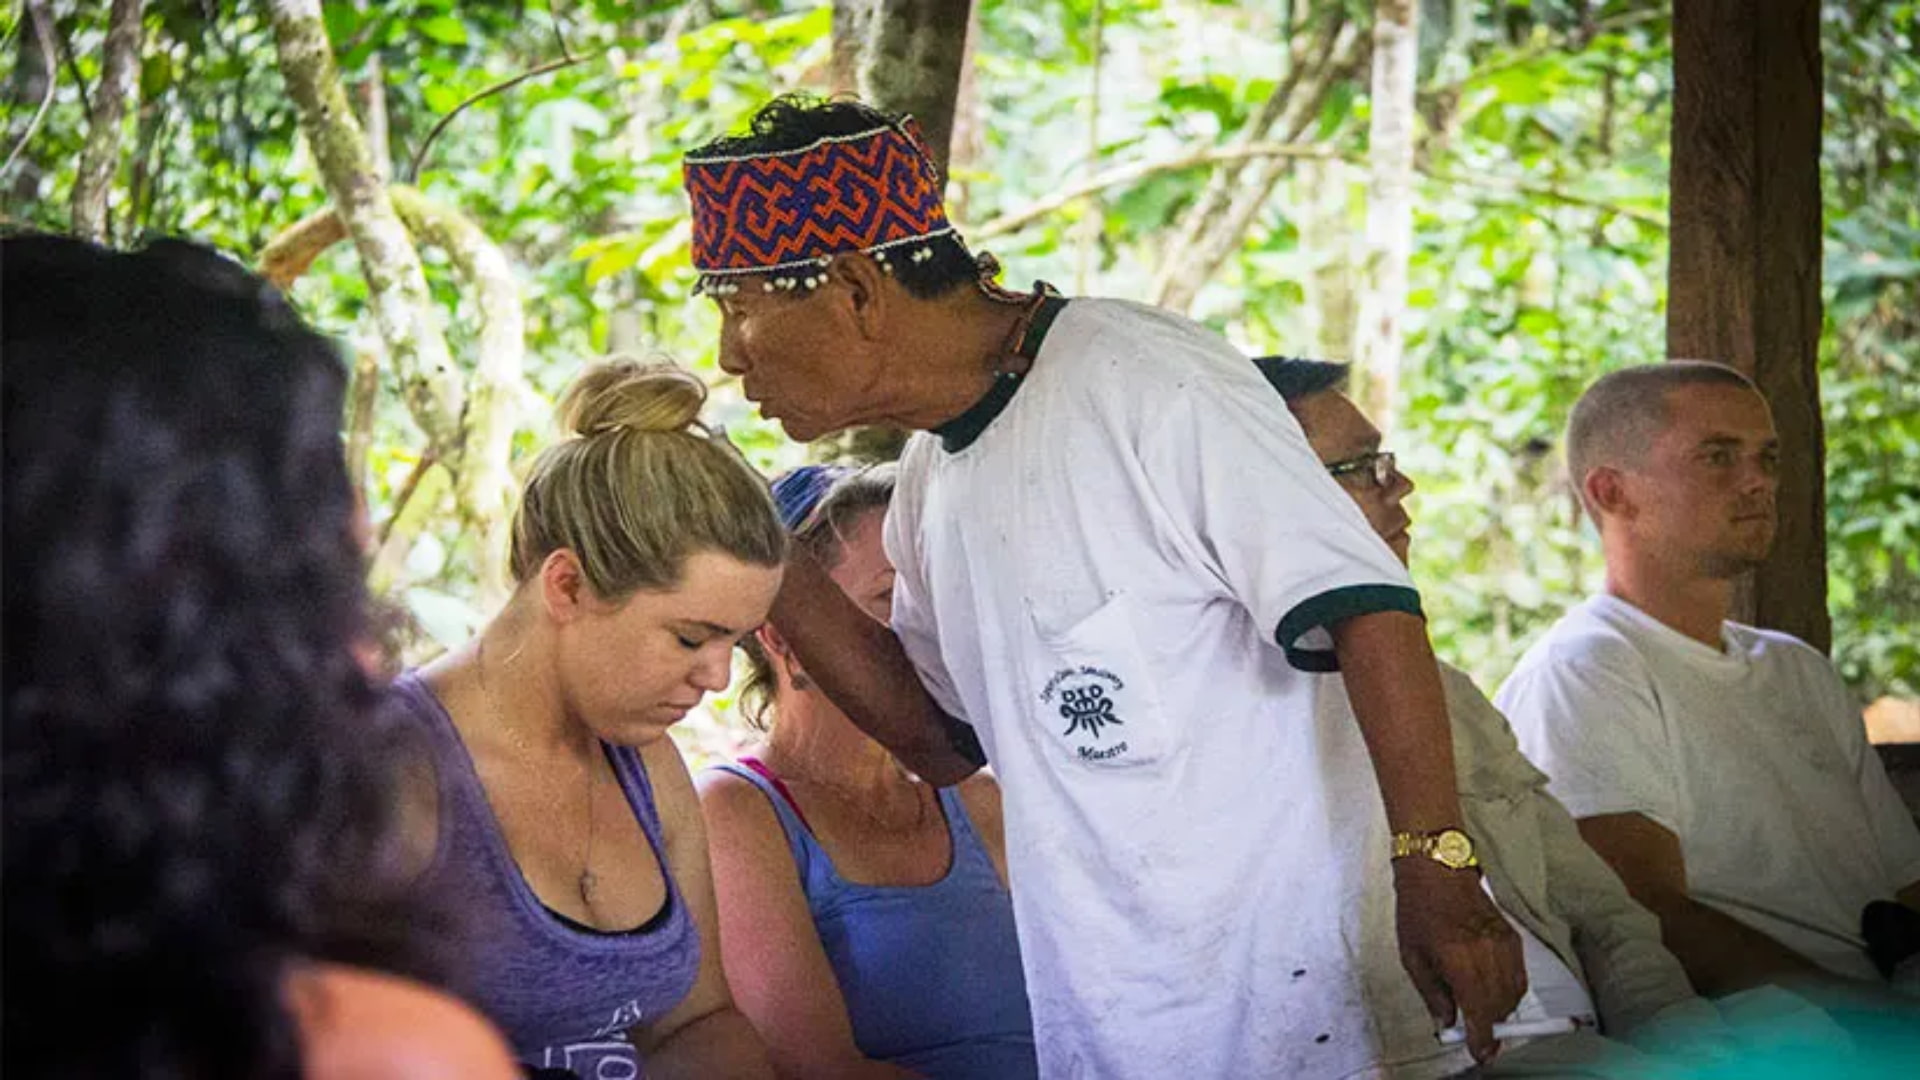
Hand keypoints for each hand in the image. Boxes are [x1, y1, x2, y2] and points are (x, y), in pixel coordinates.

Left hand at [1393, 857, 1526, 1064]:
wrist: (1439, 872)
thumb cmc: (1419, 911)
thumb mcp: (1412, 957)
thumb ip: (1432, 994)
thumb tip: (1447, 1022)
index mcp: (1458, 960)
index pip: (1480, 1011)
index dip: (1482, 1038)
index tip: (1481, 1052)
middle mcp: (1486, 955)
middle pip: (1500, 1007)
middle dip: (1492, 1027)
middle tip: (1480, 1037)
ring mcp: (1503, 945)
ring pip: (1514, 993)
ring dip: (1502, 1010)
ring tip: (1484, 1014)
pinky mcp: (1513, 938)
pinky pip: (1520, 976)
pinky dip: (1510, 990)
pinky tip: (1493, 992)